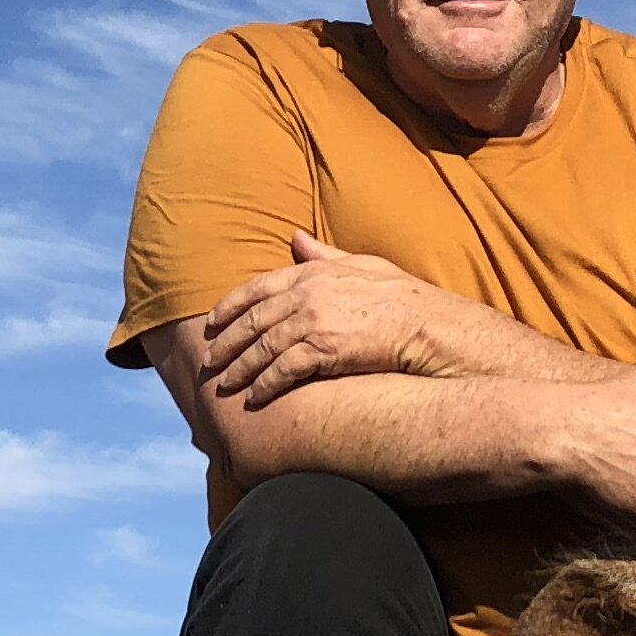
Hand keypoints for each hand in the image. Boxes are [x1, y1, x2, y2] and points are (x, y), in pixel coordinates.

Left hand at [201, 235, 462, 406]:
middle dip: (227, 341)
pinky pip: (282, 370)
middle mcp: (307, 294)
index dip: (230, 305)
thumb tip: (296, 238)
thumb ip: (324, 254)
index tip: (211, 321)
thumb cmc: (401, 297)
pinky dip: (265, 385)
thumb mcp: (361, 264)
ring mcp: (313, 322)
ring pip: (262, 347)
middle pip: (253, 320)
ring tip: (224, 384)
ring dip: (240, 368)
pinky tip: (254, 398)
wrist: (427, 325)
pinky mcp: (323, 350)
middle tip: (208, 359)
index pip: (258, 287)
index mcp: (314, 272)